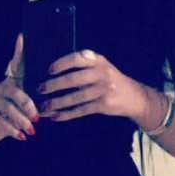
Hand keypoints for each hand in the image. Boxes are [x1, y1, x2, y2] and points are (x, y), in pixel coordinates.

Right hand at [0, 34, 39, 145]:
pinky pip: (0, 121)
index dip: (18, 52)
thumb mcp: (21, 107)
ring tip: (32, 130)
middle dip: (29, 105)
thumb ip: (33, 102)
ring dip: (22, 120)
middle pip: (14, 92)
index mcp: (10, 82)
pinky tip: (21, 136)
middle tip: (38, 117)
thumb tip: (52, 106)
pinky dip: (13, 130)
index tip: (23, 38)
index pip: (15, 65)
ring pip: (8, 108)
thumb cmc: (9, 116)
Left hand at [36, 49, 150, 123]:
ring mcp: (103, 90)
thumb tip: (52, 73)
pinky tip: (56, 116)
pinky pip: (81, 110)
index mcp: (98, 61)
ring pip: (75, 97)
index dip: (62, 64)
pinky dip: (67, 114)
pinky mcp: (104, 105)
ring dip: (57, 103)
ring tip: (44, 107)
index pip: (77, 58)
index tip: (49, 70)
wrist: (134, 96)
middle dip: (54, 85)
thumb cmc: (110, 80)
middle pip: (73, 79)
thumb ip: (83, 66)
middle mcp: (101, 73)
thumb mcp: (101, 67)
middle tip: (40, 89)